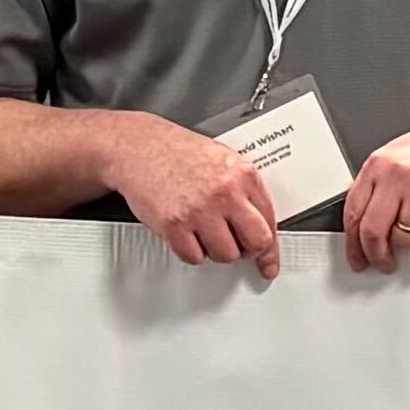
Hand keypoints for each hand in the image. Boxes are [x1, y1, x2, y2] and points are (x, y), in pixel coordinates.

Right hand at [107, 116, 283, 276]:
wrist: (139, 147)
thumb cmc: (178, 152)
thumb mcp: (223, 160)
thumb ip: (244, 190)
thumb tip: (259, 224)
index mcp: (242, 174)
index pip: (269, 221)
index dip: (270, 248)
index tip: (268, 263)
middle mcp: (225, 192)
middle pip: (256, 242)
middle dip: (248, 251)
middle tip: (238, 248)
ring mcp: (200, 210)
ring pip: (225, 255)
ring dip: (216, 251)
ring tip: (205, 232)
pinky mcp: (174, 225)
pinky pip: (194, 257)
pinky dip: (191, 252)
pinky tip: (187, 233)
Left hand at [342, 105, 409, 272]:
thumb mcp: (397, 156)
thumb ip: (376, 185)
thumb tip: (360, 221)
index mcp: (379, 164)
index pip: (354, 212)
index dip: (352, 243)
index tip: (357, 257)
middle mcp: (399, 176)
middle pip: (373, 231)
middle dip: (377, 255)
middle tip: (383, 262)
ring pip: (405, 239)